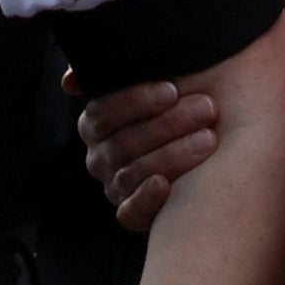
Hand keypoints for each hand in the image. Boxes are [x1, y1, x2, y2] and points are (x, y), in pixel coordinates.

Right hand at [74, 73, 219, 232]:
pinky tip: (167, 186)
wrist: (213, 151)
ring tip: (209, 139)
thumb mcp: (160, 81)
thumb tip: (71, 82)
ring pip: (132, 173)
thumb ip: (122, 71)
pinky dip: (147, 199)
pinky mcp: (133, 213)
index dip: (136, 101)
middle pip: (123, 142)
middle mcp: (101, 156)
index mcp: (98, 124)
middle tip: (207, 108)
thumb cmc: (181, 107)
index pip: (103, 112)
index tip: (172, 89)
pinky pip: (129, 212)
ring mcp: (115, 186)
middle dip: (168, 124)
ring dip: (172, 156)